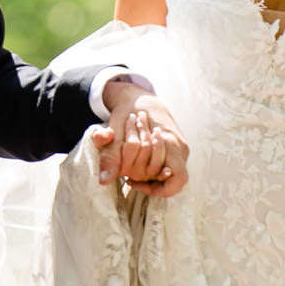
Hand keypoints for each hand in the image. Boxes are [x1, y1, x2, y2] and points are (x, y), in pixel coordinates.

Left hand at [92, 75, 189, 197]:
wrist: (139, 96)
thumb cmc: (129, 111)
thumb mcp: (116, 133)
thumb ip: (111, 156)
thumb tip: (103, 181)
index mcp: (171, 143)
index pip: (178, 180)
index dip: (160, 189)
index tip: (136, 183)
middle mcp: (180, 148)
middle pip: (172, 180)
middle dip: (149, 181)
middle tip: (128, 179)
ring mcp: (181, 148)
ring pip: (170, 174)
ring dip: (150, 174)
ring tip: (131, 170)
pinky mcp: (176, 148)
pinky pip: (168, 166)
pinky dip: (152, 168)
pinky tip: (136, 164)